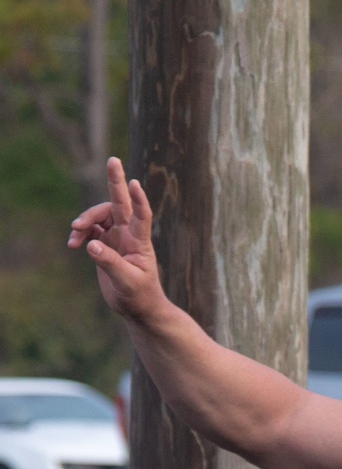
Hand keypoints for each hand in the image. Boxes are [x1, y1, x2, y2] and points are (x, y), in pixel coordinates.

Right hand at [68, 157, 165, 323]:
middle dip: (116, 181)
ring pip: (99, 216)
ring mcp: (116, 237)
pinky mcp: (105, 245)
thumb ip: (110, 263)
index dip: (139, 199)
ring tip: (74, 233)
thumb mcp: (127, 282)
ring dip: (85, 220)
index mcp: (139, 242)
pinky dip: (80, 234)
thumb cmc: (140, 296)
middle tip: (113, 160)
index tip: (134, 182)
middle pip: (120, 203)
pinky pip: (90, 231)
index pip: (141, 215)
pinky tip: (73, 244)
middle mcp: (128, 235)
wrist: (139, 308)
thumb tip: (91, 244)